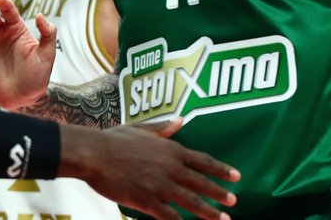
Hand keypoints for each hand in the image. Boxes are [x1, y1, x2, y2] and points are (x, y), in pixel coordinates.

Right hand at [61, 118, 238, 219]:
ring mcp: (161, 185)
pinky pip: (170, 216)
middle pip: (201, 182)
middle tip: (234, 201)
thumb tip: (180, 120)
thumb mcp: (140, 129)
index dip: (221, 169)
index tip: (236, 176)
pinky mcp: (148, 201)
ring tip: (224, 219)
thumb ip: (163, 128)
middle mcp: (170, 168)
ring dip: (209, 212)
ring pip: (191, 201)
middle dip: (219, 193)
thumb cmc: (113, 139)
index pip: (203, 160)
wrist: (94, 154)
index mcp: (170, 149)